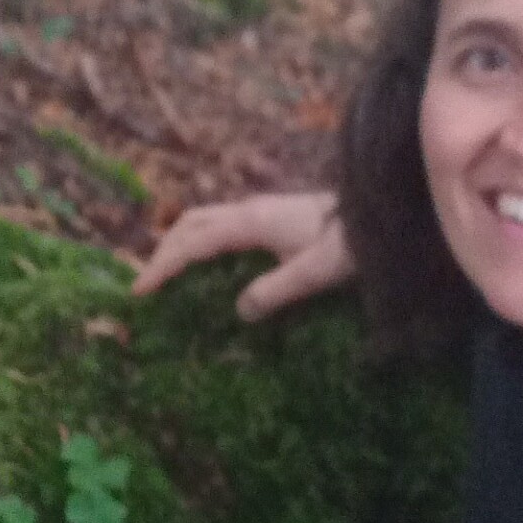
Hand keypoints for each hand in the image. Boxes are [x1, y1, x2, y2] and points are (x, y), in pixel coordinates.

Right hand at [130, 189, 352, 322]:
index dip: (164, 265)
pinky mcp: (269, 216)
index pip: (194, 242)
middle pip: (190, 223)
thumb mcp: (314, 273)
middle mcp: (249, 210)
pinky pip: (219, 224)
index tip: (141, 289)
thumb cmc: (350, 244)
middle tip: (146, 283)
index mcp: (252, 222)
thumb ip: (275, 292)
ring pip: (203, 219)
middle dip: (163, 251)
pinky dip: (198, 241)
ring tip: (166, 272)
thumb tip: (239, 312)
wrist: (381, 214)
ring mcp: (259, 210)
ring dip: (179, 243)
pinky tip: (204, 263)